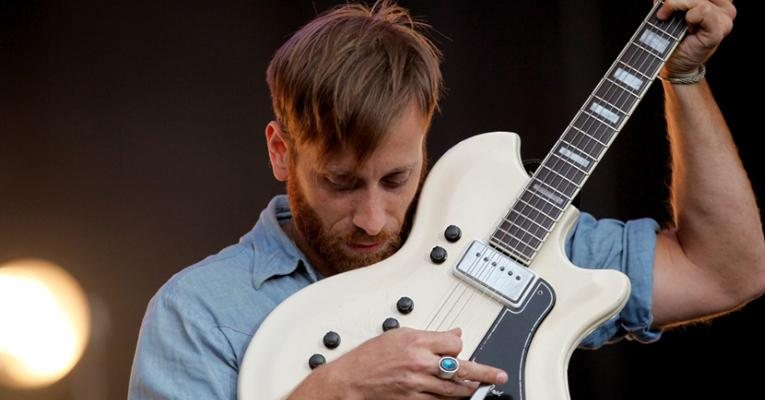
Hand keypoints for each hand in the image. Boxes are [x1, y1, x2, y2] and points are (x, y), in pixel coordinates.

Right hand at [289, 327, 507, 399]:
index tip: (458, 345)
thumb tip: (452, 334)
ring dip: (470, 388)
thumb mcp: (398, 335)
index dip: (458, 344)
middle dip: (484, 372)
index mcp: (417, 343)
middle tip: (499, 375)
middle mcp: (421, 364)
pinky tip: (456, 396)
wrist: (351, 381)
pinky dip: (451, 398)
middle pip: (462, 368)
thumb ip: (428, 335)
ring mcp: (419, 385)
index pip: (454, 343)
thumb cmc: (369, 357)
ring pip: (455, 389)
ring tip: (480, 387)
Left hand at [657, 0, 735, 75]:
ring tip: (670, 20)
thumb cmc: (673, 40)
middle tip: (663, 12)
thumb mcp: (670, 11)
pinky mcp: (719, 30)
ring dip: (677, 6)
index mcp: (717, 1)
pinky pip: (702, 11)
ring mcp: (724, 19)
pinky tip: (686, 27)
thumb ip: (670, 0)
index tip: (666, 3)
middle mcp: (725, 7)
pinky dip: (688, 16)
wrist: (675, 65)